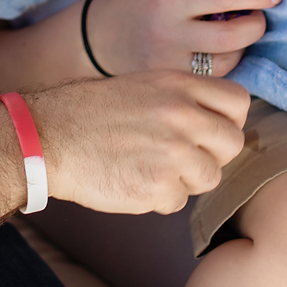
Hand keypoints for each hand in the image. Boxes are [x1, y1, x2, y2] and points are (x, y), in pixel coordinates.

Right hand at [28, 71, 251, 213]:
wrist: (48, 136)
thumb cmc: (89, 113)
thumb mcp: (142, 86)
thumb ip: (183, 99)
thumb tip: (215, 123)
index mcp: (179, 85)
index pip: (238, 102)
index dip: (227, 121)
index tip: (209, 131)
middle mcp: (182, 116)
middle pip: (232, 144)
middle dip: (211, 155)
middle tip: (181, 157)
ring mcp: (173, 152)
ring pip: (209, 177)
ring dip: (185, 180)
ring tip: (150, 168)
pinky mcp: (158, 186)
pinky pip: (178, 201)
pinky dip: (159, 198)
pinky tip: (132, 181)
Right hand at [82, 0, 280, 78]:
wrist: (91, 42)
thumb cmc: (133, 5)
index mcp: (167, 0)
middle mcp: (168, 35)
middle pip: (233, 35)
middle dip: (256, 25)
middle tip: (257, 17)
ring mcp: (169, 67)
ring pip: (228, 63)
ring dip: (242, 48)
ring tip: (234, 36)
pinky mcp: (170, 88)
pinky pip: (211, 81)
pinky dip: (223, 68)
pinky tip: (216, 56)